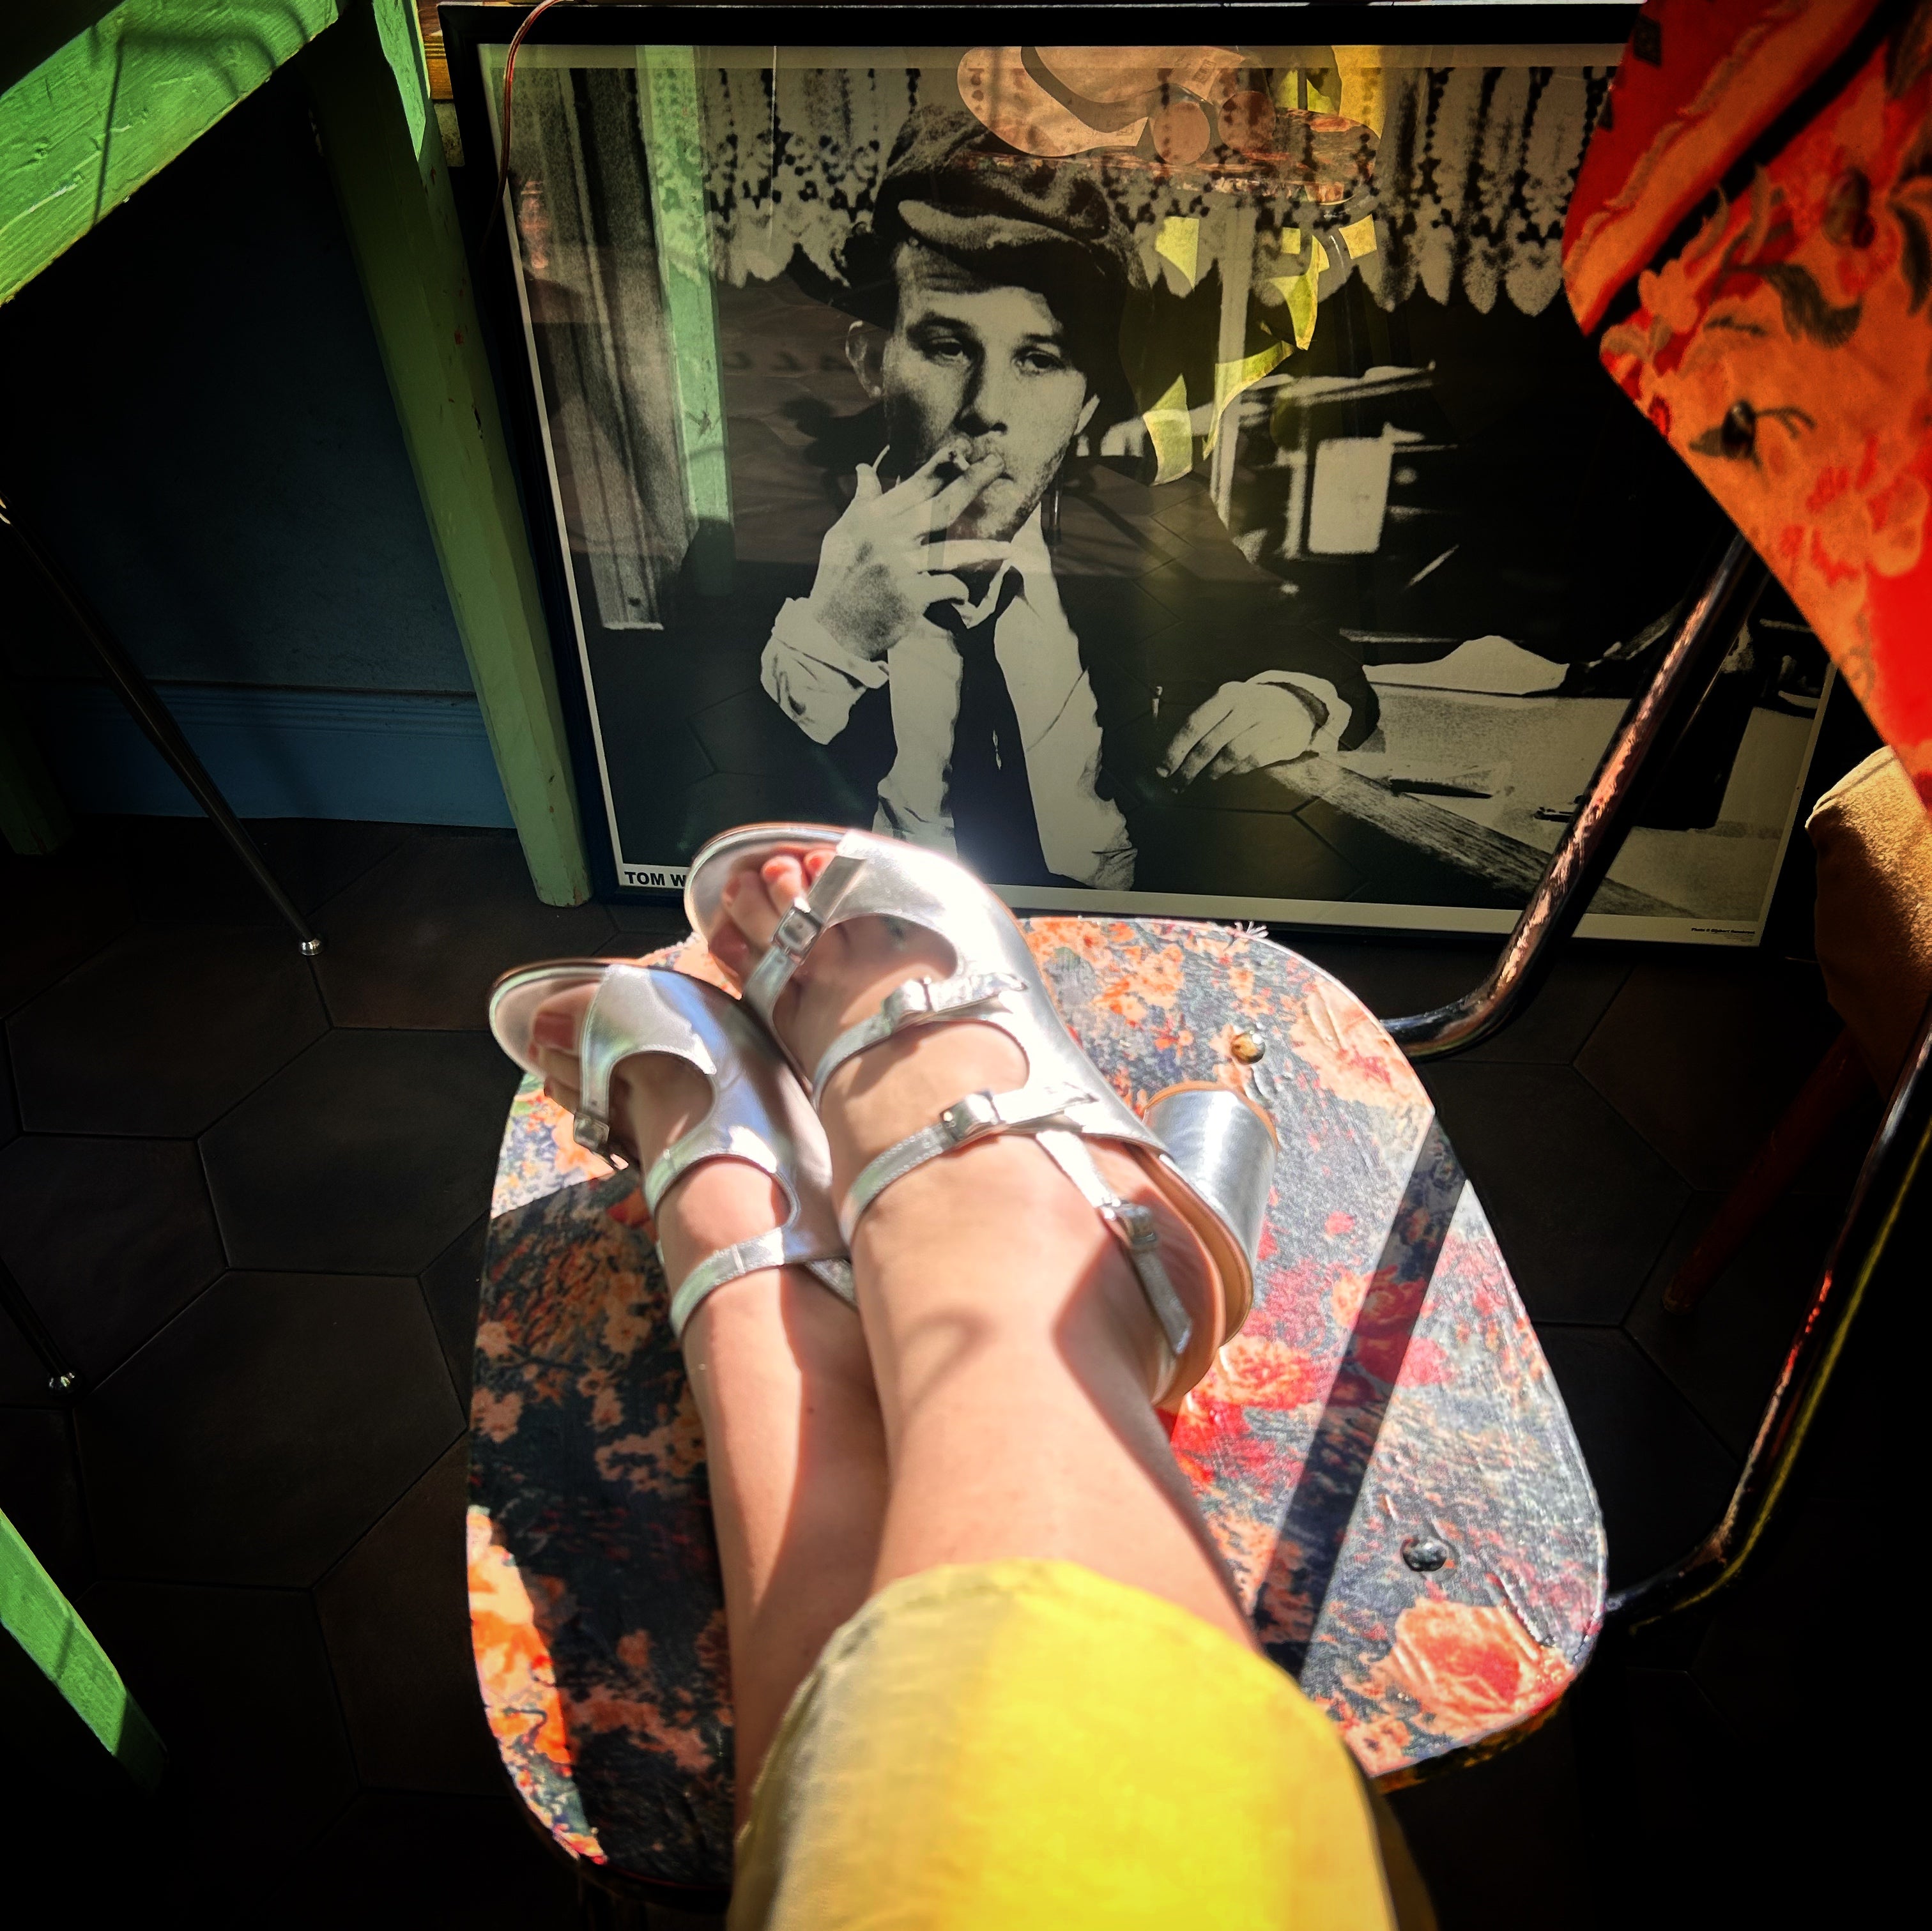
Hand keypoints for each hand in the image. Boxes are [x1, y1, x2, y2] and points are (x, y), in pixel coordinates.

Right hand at [806, 439, 1012, 659]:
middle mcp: (887, 537)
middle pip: (938, 507)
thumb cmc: (838, 577)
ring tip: (1008, 548)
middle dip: (970, 482)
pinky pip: (946, 587)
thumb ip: (863, 501)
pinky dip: (957, 592)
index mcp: (872, 518)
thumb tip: (864, 467)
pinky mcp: (909, 594)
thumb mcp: (843, 533)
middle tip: (997, 463)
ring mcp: (899, 566)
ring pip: (950, 552)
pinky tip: (962, 597)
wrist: (830, 629)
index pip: (913, 486)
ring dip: (981, 550)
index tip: (962, 447)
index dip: (939, 466)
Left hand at [1158, 680, 1322, 789]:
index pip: (1194, 724)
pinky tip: (1231, 772)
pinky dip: (1239, 770)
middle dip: (1189, 768)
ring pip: (1232, 753)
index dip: (1176, 750)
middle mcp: (1246, 706)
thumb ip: (1202, 726)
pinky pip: (1254, 760)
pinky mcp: (1283, 738)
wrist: (1296, 703)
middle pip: (1210, 743)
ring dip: (1213, 771)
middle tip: (1177, 784)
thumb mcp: (1226, 705)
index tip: (1162, 770)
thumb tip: (1171, 757)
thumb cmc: (1248, 709)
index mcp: (1226, 695)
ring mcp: (1267, 721)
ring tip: (1205, 777)